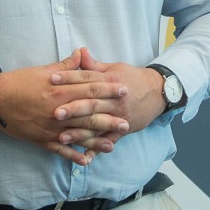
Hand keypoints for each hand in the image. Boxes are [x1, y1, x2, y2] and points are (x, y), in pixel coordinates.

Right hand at [0, 49, 130, 165]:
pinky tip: (86, 161)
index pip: (90, 88)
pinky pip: (60, 150)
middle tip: (127, 122)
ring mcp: (50, 127)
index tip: (125, 90)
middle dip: (109, 118)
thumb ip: (66, 66)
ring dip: (96, 141)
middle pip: (89, 114)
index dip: (108, 89)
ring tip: (113, 145)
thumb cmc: (19, 82)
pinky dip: (73, 156)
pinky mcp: (41, 139)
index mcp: (60, 89)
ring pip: (78, 135)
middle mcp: (58, 110)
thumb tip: (81, 53)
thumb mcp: (44, 70)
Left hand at [50, 48, 165, 146]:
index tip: (51, 79)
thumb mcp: (114, 68)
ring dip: (80, 132)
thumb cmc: (132, 78)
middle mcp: (115, 99)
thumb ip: (94, 65)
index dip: (70, 78)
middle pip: (92, 103)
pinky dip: (97, 149)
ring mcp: (119, 115)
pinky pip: (108, 140)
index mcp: (111, 80)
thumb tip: (79, 52)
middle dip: (73, 108)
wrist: (157, 92)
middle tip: (54, 113)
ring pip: (98, 124)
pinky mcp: (122, 128)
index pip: (87, 78)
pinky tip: (83, 157)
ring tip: (61, 137)